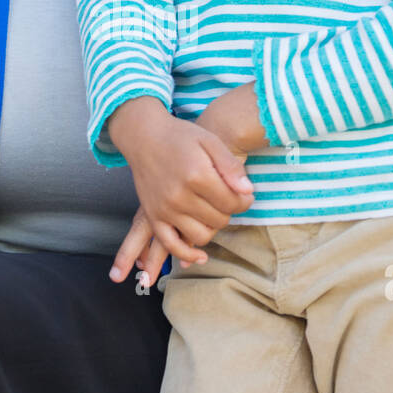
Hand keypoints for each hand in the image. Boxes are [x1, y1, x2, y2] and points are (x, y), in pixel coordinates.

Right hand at [108, 92, 258, 284]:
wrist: (144, 137)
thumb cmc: (180, 137)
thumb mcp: (210, 141)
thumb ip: (230, 166)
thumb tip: (248, 191)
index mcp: (197, 175)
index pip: (232, 202)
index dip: (244, 201)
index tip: (244, 194)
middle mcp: (180, 196)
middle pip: (219, 219)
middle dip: (229, 211)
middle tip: (228, 199)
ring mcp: (165, 209)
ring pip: (201, 235)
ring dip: (213, 227)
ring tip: (213, 212)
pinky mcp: (154, 217)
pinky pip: (172, 245)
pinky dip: (187, 254)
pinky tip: (200, 256)